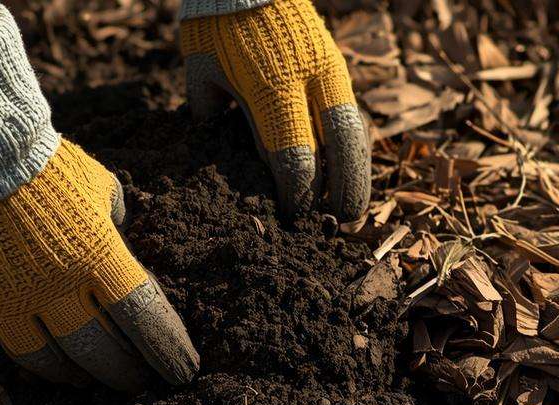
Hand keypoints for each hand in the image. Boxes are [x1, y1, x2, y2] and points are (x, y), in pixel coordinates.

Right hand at [0, 139, 199, 388]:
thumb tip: (128, 259)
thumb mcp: (104, 193)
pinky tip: (65, 371)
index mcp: (101, 254)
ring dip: (91, 376)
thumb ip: (120, 231)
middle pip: (106, 351)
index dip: (166, 350)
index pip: (143, 317)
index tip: (183, 370)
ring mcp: (27, 296)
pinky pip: (24, 352)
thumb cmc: (55, 170)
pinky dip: (48, 369)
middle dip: (131, 373)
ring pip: (65, 361)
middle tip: (144, 379)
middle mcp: (64, 282)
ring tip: (105, 378)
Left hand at [180, 0, 368, 219]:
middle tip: (336, 225)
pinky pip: (353, 114)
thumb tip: (218, 158)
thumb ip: (212, 116)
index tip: (292, 218)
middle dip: (340, 193)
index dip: (296, 197)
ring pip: (355, 133)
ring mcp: (330, 70)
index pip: (294, 159)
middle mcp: (310, 81)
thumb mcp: (201, 72)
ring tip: (352, 208)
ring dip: (357, 175)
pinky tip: (349, 170)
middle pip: (340, 150)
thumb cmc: (215, 25)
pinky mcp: (338, 64)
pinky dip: (353, 148)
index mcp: (271, 89)